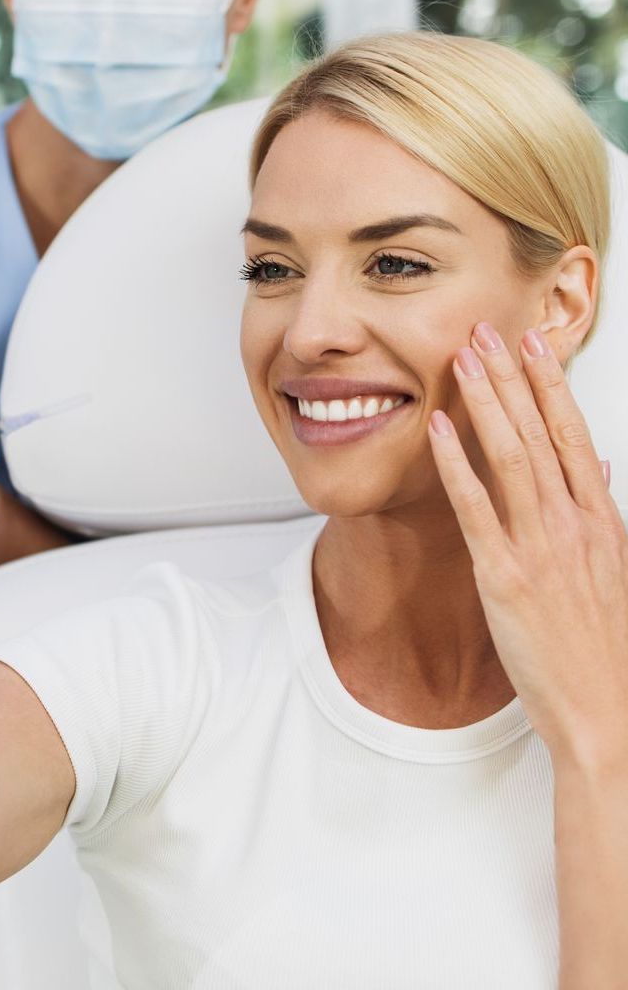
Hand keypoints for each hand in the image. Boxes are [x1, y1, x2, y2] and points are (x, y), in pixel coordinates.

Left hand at [428, 321, 627, 768]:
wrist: (608, 714)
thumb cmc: (607, 648)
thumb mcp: (616, 570)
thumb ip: (602, 514)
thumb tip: (602, 468)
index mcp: (602, 521)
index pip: (575, 436)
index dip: (551, 386)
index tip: (533, 346)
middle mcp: (574, 525)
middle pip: (540, 434)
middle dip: (510, 377)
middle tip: (486, 330)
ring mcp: (540, 548)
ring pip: (510, 457)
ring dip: (484, 403)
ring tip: (461, 359)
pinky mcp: (504, 577)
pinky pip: (475, 508)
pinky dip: (455, 463)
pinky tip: (437, 429)